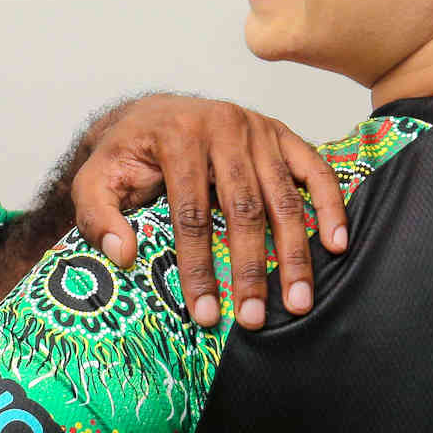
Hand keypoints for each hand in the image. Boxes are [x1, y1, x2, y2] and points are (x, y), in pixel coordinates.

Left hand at [72, 95, 347, 330]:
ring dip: (295, 252)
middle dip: (251, 268)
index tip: (204, 312)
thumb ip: (98, 217)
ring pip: (284, 196)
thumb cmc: (126, 156)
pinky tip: (337, 244)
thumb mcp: (95, 181)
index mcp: (177, 137)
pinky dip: (330, 206)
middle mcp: (224, 126)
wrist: (152, 113)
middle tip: (255, 318)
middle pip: (245, 208)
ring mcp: (258, 128)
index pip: (192, 212)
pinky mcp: (282, 133)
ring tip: (299, 300)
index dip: (198, 266)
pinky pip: (315, 169)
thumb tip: (124, 256)